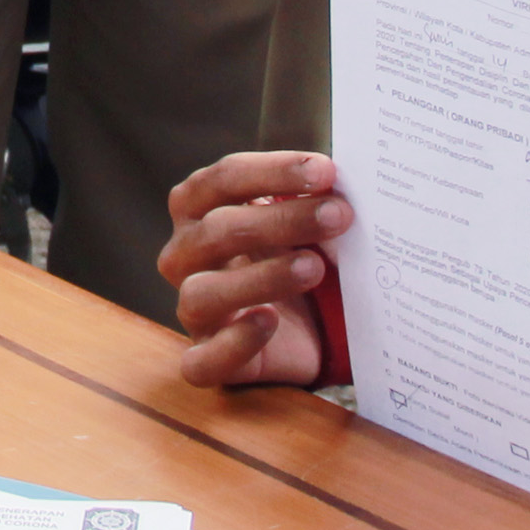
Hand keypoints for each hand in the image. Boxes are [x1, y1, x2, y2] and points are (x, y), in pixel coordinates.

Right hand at [157, 152, 349, 388]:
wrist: (308, 331)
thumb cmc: (296, 257)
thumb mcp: (305, 225)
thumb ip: (316, 203)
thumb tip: (343, 188)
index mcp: (200, 208)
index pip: (224, 179)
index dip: (273, 171)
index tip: (325, 171)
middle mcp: (185, 255)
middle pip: (218, 229)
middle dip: (283, 220)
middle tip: (338, 215)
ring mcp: (192, 309)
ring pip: (204, 291)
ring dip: (262, 276)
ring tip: (313, 268)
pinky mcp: (205, 359)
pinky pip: (202, 359)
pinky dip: (234, 341)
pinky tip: (269, 322)